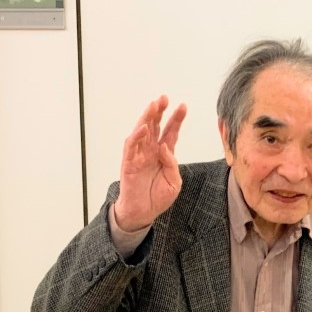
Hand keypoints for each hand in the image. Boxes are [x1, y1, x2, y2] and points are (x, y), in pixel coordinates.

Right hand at [115, 95, 186, 230]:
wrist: (143, 213)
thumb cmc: (157, 198)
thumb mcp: (174, 183)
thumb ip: (172, 164)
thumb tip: (166, 147)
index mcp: (163, 154)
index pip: (170, 132)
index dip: (176, 119)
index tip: (183, 106)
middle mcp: (151, 151)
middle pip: (155, 126)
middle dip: (159, 111)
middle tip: (164, 98)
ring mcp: (139, 156)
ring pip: (142, 131)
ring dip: (147, 117)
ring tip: (154, 105)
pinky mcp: (129, 163)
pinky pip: (131, 146)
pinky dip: (136, 136)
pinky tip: (143, 128)